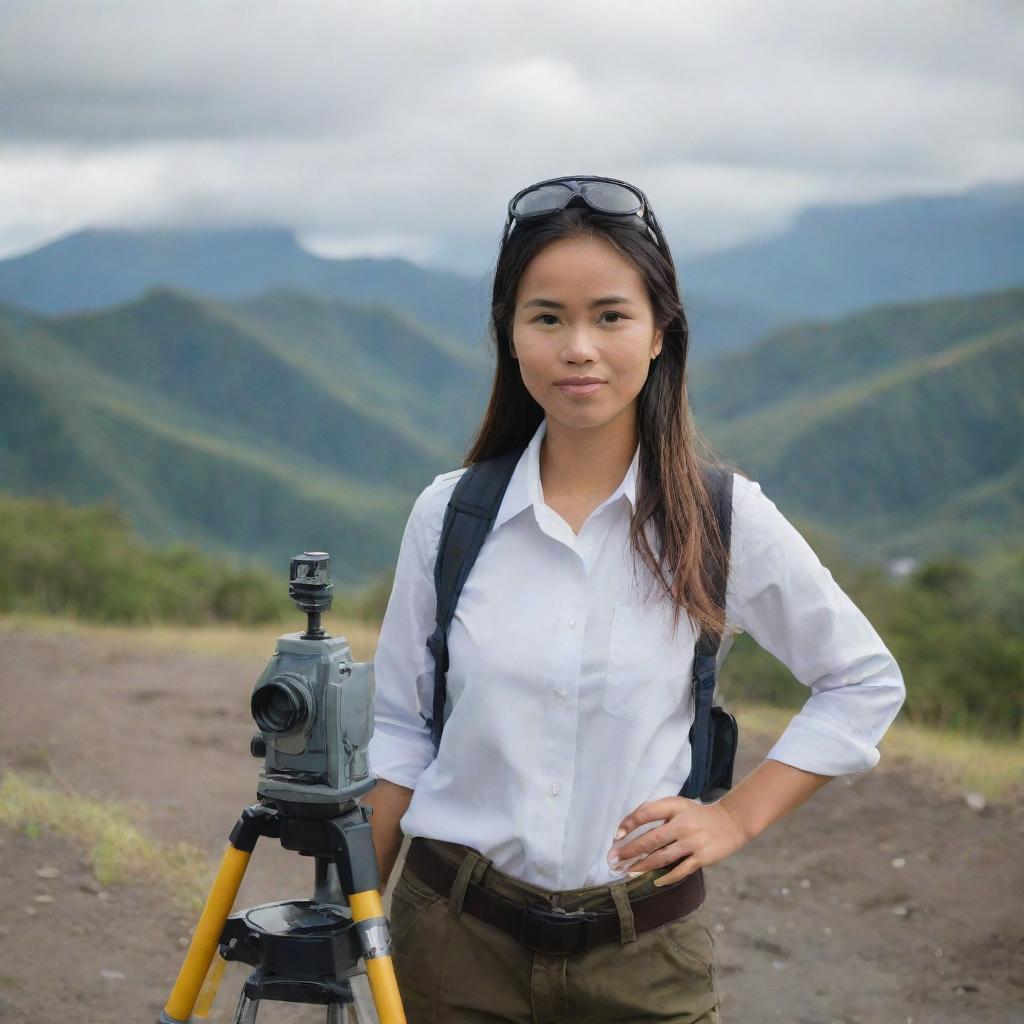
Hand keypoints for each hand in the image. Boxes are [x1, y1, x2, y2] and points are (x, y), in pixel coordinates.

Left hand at [607, 796, 749, 886]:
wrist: (731, 822)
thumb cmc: (698, 814)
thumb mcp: (678, 806)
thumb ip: (659, 813)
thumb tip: (630, 826)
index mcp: (674, 807)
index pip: (647, 813)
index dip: (630, 823)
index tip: (616, 835)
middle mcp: (682, 824)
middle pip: (651, 839)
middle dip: (630, 851)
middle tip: (614, 860)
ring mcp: (692, 842)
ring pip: (662, 857)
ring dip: (643, 866)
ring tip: (628, 872)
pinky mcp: (702, 857)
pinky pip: (681, 870)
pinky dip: (667, 877)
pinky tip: (654, 882)